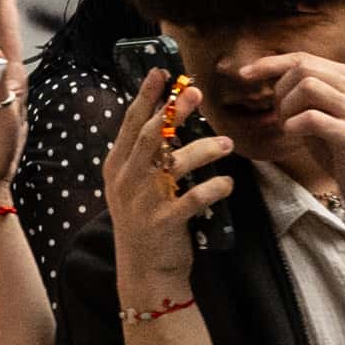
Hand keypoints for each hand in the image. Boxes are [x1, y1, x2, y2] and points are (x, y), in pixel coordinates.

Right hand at [101, 61, 243, 307]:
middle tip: (195, 93)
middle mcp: (126, 181)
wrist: (145, 272)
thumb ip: (143, 157)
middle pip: (151, 136)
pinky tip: (228, 183)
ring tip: (227, 143)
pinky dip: (214, 188)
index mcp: (117, 167)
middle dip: (173, 112)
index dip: (146, 97)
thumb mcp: (133, 187)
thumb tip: (165, 120)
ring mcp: (143, 202)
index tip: (161, 72)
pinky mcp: (164, 223)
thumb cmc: (145, 222)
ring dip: (204, 149)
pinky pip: (194, 199)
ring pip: (174, 165)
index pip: (130, 124)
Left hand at [221, 50, 344, 224]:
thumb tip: (267, 73)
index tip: (244, 74)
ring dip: (287, 108)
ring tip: (290, 127)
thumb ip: (304, 92)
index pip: (303, 57)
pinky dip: (293, 126)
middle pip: (302, 68)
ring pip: (307, 87)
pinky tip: (295, 136)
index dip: (270, 63)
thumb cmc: (343, 151)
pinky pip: (311, 118)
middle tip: (281, 116)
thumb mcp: (324, 113)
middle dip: (280, 91)